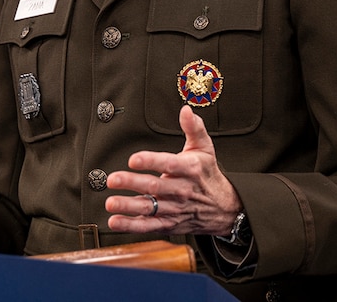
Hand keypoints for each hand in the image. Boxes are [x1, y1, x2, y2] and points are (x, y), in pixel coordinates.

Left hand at [105, 105, 241, 234]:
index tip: (133, 159)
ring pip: (150, 208)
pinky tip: (115, 222)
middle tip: (112, 179)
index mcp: (189, 169)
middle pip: (154, 186)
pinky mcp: (169, 223)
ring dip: (128, 206)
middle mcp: (181, 190)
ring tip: (110, 203)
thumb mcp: (205, 149)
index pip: (169, 164)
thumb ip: (194, 128)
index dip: (151, 161)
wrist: (225, 209)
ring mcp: (175, 209)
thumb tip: (186, 110)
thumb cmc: (208, 174)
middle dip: (132, 183)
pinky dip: (132, 226)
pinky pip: (149, 226)